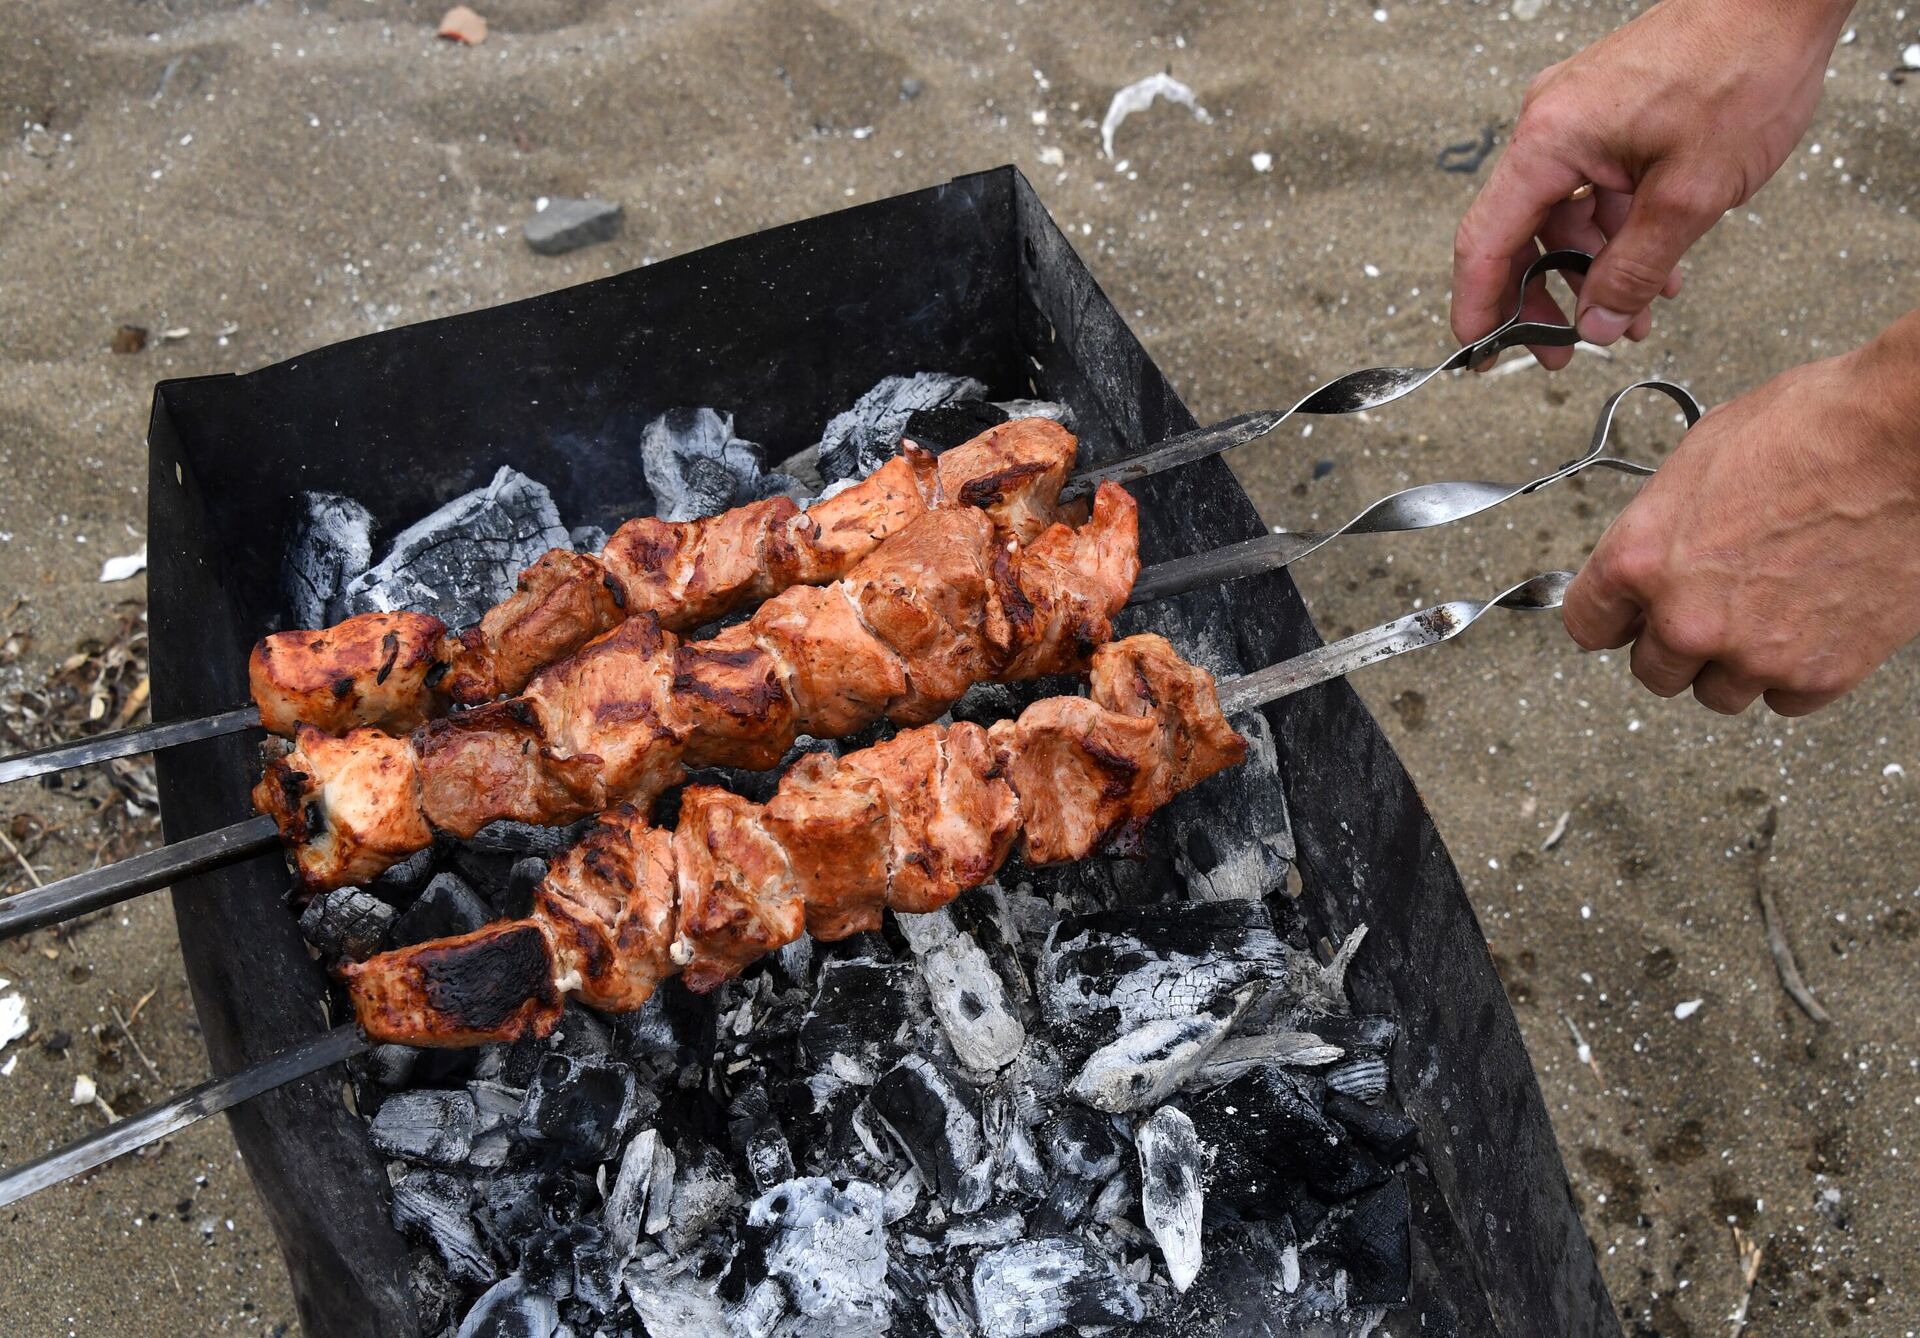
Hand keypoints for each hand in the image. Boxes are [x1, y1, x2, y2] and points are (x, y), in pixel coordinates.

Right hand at [1452, 0, 1851, 362]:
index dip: (1477, 304)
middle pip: (1522, 233)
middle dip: (1545, 297)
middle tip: (1564, 349)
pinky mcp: (1610, 113)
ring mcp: (1579, 116)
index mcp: (1550, 140)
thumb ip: (1634, 270)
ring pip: (1565, 216)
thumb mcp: (1690, 194)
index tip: (1478, 351)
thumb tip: (1594, 326)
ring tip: (1635, 312)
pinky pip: (1595, 188)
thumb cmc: (1742, 68)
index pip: (1486, 240)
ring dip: (1595, 269)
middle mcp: (1551, 124)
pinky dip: (1618, 231)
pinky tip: (1657, 262)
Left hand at [1563, 316, 1919, 715]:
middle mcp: (1687, 618)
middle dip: (1674, 642)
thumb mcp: (1698, 459)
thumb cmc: (1814, 428)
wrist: (1906, 439)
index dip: (1610, 616)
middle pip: (1652, 670)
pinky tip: (1808, 627)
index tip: (1625, 617)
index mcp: (1640, 560)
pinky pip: (1785, 701)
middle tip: (1708, 609)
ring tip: (1764, 613)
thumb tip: (1655, 554)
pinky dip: (1794, 672)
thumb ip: (1662, 527)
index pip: (1587, 625)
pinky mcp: (1820, 674)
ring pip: (1717, 694)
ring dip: (1732, 664)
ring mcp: (1754, 653)